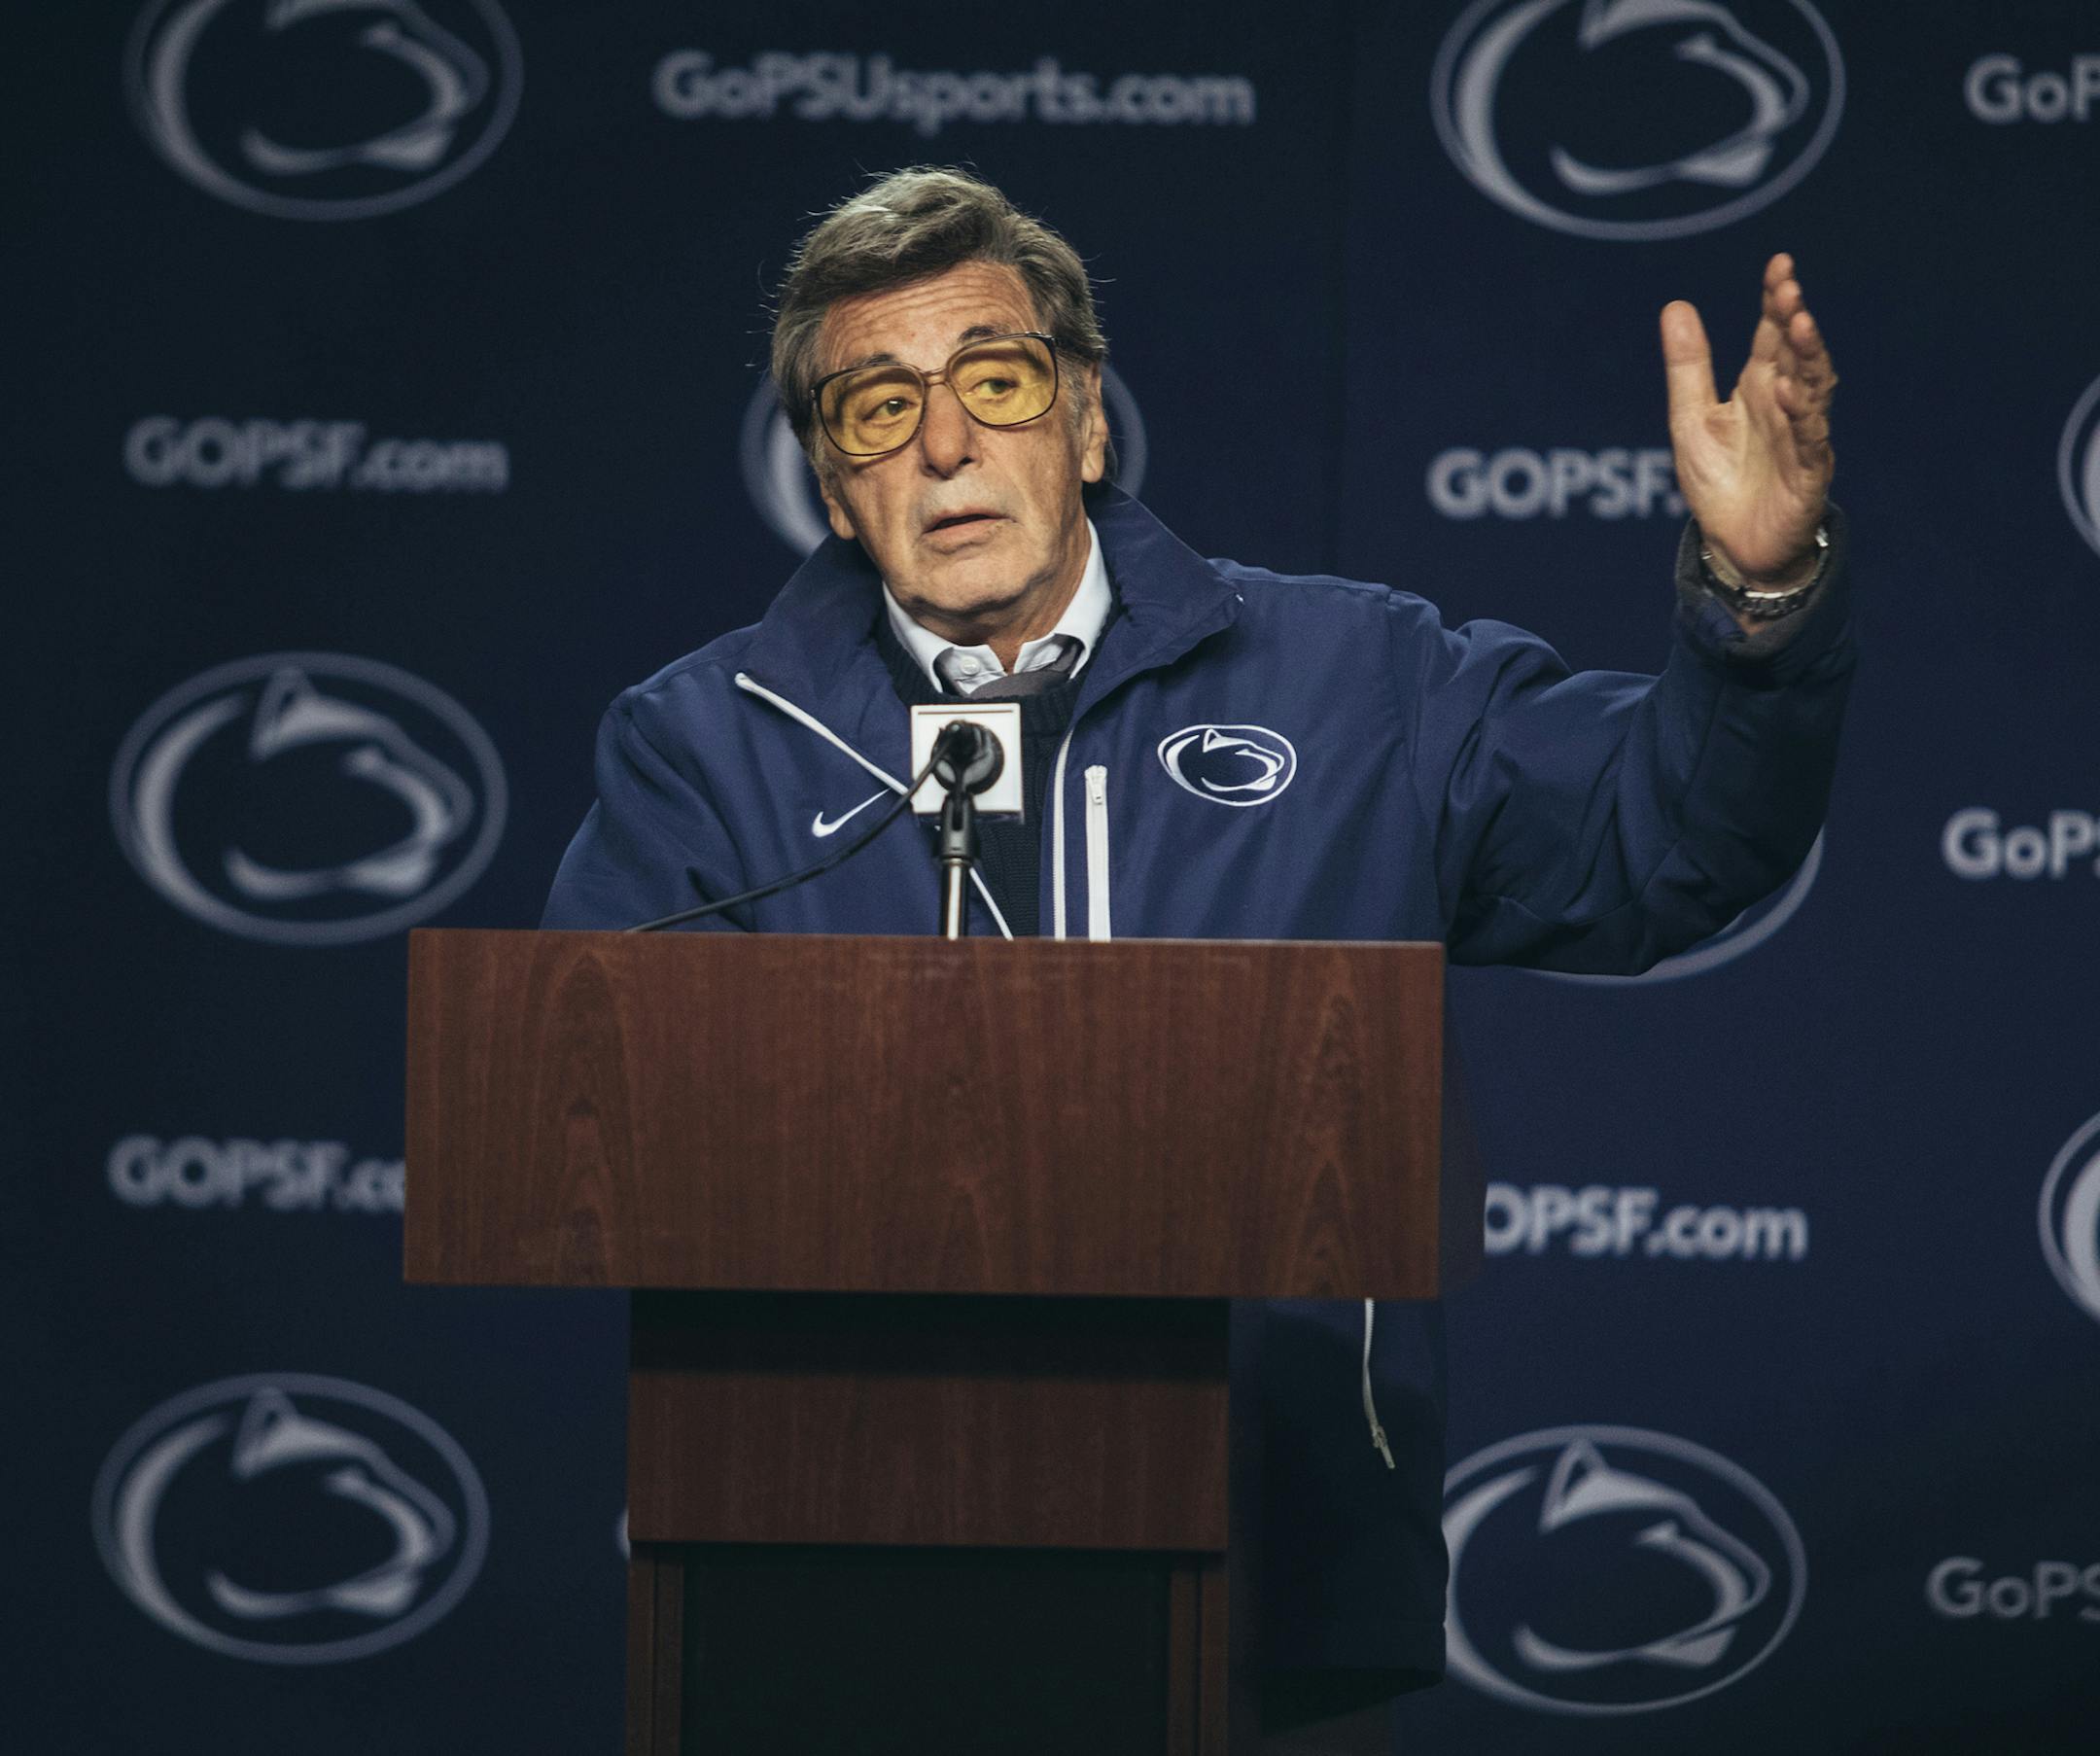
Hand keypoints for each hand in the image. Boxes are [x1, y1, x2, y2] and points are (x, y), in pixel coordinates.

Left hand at [1660, 254, 1835, 588]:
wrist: (1734, 546)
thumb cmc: (1720, 481)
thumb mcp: (1691, 419)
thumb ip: (1688, 367)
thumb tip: (1675, 305)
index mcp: (1760, 388)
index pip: (1773, 335)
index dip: (1776, 301)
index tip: (1779, 265)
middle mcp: (1786, 406)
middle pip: (1797, 354)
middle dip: (1794, 320)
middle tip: (1789, 287)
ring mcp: (1801, 438)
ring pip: (1813, 390)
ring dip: (1808, 357)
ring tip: (1799, 324)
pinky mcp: (1807, 475)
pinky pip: (1809, 441)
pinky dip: (1801, 416)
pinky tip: (1788, 392)